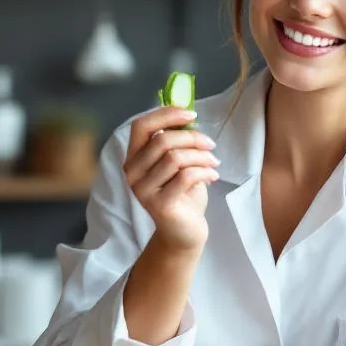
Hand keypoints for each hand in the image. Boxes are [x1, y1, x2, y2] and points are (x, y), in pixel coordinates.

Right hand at [123, 106, 218, 251]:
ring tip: (213, 163)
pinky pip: (185, 177)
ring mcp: (143, 190)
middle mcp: (132, 172)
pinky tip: (212, 177)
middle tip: (211, 145)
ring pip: (175, 158)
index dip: (166, 114)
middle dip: (192, 138)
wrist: (184, 232)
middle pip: (162, 140)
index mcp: (134, 157)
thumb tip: (187, 113)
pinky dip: (204, 172)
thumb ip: (176, 141)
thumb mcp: (178, 163)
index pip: (141, 126)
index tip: (191, 114)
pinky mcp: (159, 204)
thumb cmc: (182, 193)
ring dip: (201, 156)